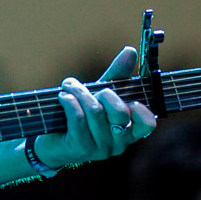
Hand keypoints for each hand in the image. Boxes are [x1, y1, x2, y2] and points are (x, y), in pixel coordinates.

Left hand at [34, 46, 155, 168]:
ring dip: (79, 92)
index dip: (141, 110)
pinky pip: (78, 117)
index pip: (147, 124)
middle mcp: (118, 143)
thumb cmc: (82, 114)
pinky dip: (69, 100)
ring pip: (95, 111)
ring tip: (69, 87)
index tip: (129, 99)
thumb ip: (117, 75)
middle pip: (119, 111)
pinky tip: (63, 96)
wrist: (54, 140)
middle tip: (91, 89)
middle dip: (103, 93)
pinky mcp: (80, 148)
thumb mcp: (100, 94)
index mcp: (128, 131)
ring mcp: (100, 148)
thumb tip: (130, 51)